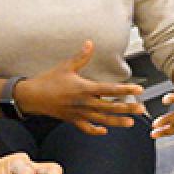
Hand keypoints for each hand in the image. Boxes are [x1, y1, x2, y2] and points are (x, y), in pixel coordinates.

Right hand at [17, 41, 145, 136]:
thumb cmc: (49, 80)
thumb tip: (90, 43)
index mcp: (85, 88)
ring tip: (131, 123)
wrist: (32, 97)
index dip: (125, 89)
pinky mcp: (73, 120)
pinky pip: (86, 128)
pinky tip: (105, 130)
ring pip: (102, 119)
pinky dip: (96, 130)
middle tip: (142, 109)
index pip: (110, 89)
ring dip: (117, 122)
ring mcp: (79, 113)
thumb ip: (81, 57)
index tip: (138, 89)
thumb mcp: (66, 66)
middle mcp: (85, 103)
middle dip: (127, 108)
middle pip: (110, 107)